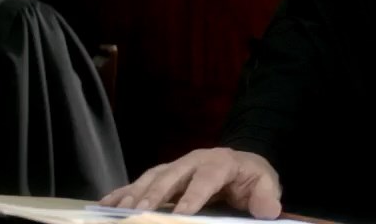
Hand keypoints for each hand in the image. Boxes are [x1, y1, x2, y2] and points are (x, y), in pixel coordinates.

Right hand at [99, 148, 281, 218]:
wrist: (240, 164)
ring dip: (135, 193)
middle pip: (171, 175)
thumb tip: (269, 211)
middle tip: (140, 212)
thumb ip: (265, 197)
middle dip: (155, 193)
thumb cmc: (251, 178)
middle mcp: (194, 161)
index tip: (182, 214)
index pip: (206, 179)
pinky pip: (139, 182)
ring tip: (120, 211)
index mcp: (220, 163)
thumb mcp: (265, 185)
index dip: (194, 196)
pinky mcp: (163, 174)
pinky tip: (106, 204)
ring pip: (152, 177)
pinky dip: (123, 192)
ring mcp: (175, 166)